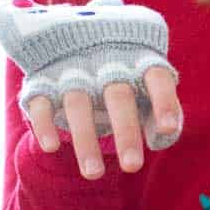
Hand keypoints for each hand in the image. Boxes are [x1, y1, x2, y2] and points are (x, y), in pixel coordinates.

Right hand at [27, 69, 182, 178]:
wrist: (73, 35)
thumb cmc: (125, 72)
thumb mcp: (145, 82)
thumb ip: (160, 108)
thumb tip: (162, 139)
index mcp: (138, 60)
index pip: (156, 78)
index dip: (164, 101)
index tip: (168, 130)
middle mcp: (106, 63)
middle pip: (118, 96)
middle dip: (126, 132)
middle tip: (133, 167)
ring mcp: (72, 72)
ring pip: (78, 104)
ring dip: (85, 140)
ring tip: (94, 174)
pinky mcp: (42, 82)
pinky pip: (41, 102)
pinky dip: (45, 123)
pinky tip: (52, 147)